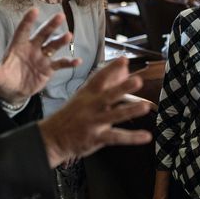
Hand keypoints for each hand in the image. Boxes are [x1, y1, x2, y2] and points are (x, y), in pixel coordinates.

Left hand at [0, 8, 76, 104]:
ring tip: (69, 36)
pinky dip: (69, 63)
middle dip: (50, 26)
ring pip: (53, 46)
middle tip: (59, 16)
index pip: (23, 31)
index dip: (28, 21)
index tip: (34, 10)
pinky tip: (78, 60)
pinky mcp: (49, 68)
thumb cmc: (6, 78)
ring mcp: (42, 57)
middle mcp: (32, 48)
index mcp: (18, 46)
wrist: (15, 90)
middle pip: (42, 34)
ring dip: (61, 41)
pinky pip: (60, 63)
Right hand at [37, 59, 151, 167]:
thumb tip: (125, 71)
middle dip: (122, 87)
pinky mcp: (96, 138)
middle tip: (137, 80)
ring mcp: (93, 122)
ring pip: (113, 115)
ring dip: (130, 111)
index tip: (124, 60)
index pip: (99, 78)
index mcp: (87, 94)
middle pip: (107, 95)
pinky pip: (116, 137)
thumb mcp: (85, 97)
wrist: (53, 137)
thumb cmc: (72, 114)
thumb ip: (107, 85)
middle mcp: (90, 106)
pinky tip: (146, 136)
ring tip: (145, 106)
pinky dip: (132, 138)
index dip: (111, 68)